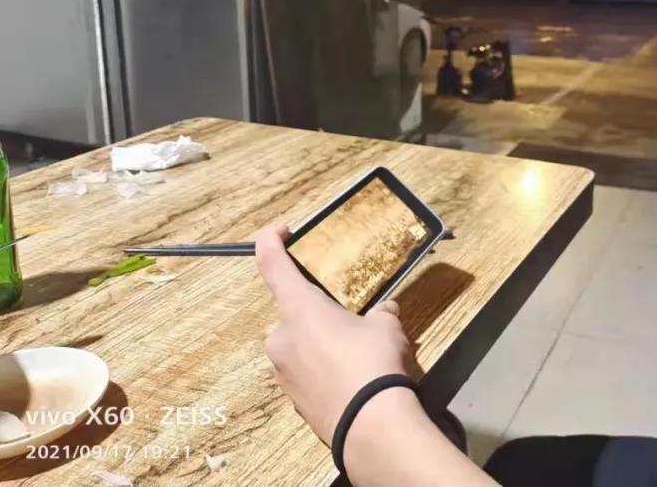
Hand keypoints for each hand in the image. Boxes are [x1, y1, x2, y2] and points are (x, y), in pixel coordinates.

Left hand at [255, 225, 419, 444]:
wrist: (369, 426)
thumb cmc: (373, 363)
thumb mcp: (386, 325)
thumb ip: (380, 312)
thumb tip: (385, 311)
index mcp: (298, 309)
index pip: (272, 264)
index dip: (270, 241)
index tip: (279, 230)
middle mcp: (280, 337)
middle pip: (293, 311)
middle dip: (317, 310)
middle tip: (349, 316)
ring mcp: (282, 371)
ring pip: (299, 343)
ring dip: (321, 340)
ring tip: (358, 351)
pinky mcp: (292, 399)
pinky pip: (305, 370)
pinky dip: (323, 367)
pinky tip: (352, 376)